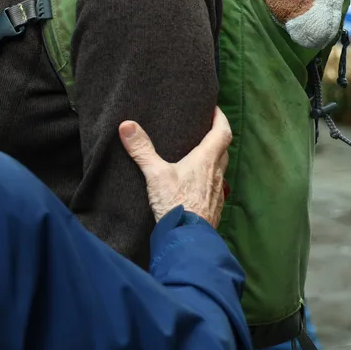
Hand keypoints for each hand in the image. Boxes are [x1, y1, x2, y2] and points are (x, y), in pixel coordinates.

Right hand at [119, 106, 232, 227]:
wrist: (188, 240)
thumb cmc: (176, 204)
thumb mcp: (155, 174)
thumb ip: (142, 149)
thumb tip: (127, 125)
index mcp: (206, 160)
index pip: (223, 133)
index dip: (221, 119)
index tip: (215, 109)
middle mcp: (216, 174)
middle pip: (223, 150)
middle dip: (217, 138)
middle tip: (205, 130)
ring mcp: (218, 192)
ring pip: (220, 170)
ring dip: (213, 160)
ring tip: (198, 156)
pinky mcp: (214, 207)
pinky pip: (215, 188)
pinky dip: (209, 180)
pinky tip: (195, 185)